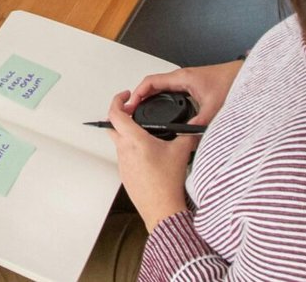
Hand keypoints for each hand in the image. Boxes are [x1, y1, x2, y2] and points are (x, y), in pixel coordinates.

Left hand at [105, 91, 196, 229]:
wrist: (162, 210)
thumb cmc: (168, 184)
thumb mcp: (181, 152)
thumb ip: (187, 134)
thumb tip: (193, 126)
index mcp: (134, 140)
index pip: (115, 113)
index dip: (117, 100)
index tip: (125, 96)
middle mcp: (124, 150)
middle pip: (112, 125)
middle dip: (119, 115)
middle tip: (131, 111)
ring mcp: (122, 163)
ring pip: (118, 141)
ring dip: (126, 133)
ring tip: (143, 133)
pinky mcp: (124, 174)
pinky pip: (123, 155)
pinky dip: (130, 149)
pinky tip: (146, 153)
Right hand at [126, 61, 244, 126]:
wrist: (243, 74)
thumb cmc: (230, 82)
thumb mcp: (214, 105)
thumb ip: (201, 121)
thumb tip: (188, 136)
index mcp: (182, 78)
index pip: (151, 82)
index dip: (138, 93)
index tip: (131, 105)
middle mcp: (181, 77)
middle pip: (152, 85)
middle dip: (140, 97)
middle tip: (132, 111)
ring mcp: (185, 80)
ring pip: (160, 87)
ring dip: (149, 97)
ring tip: (142, 110)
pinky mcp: (191, 85)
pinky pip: (169, 90)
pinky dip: (160, 98)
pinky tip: (161, 108)